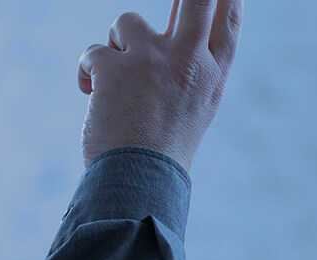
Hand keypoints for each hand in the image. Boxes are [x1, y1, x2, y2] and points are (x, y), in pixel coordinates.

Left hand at [77, 0, 242, 168]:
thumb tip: (182, 32)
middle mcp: (189, 61)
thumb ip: (195, 67)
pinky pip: (93, 52)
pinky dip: (88, 73)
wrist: (138, 184)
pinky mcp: (114, 67)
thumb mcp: (196, 106)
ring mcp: (152, 61)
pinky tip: (93, 96)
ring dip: (114, 46)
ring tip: (115, 84)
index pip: (228, 19)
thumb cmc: (164, 149)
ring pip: (126, 23)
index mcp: (213, 74)